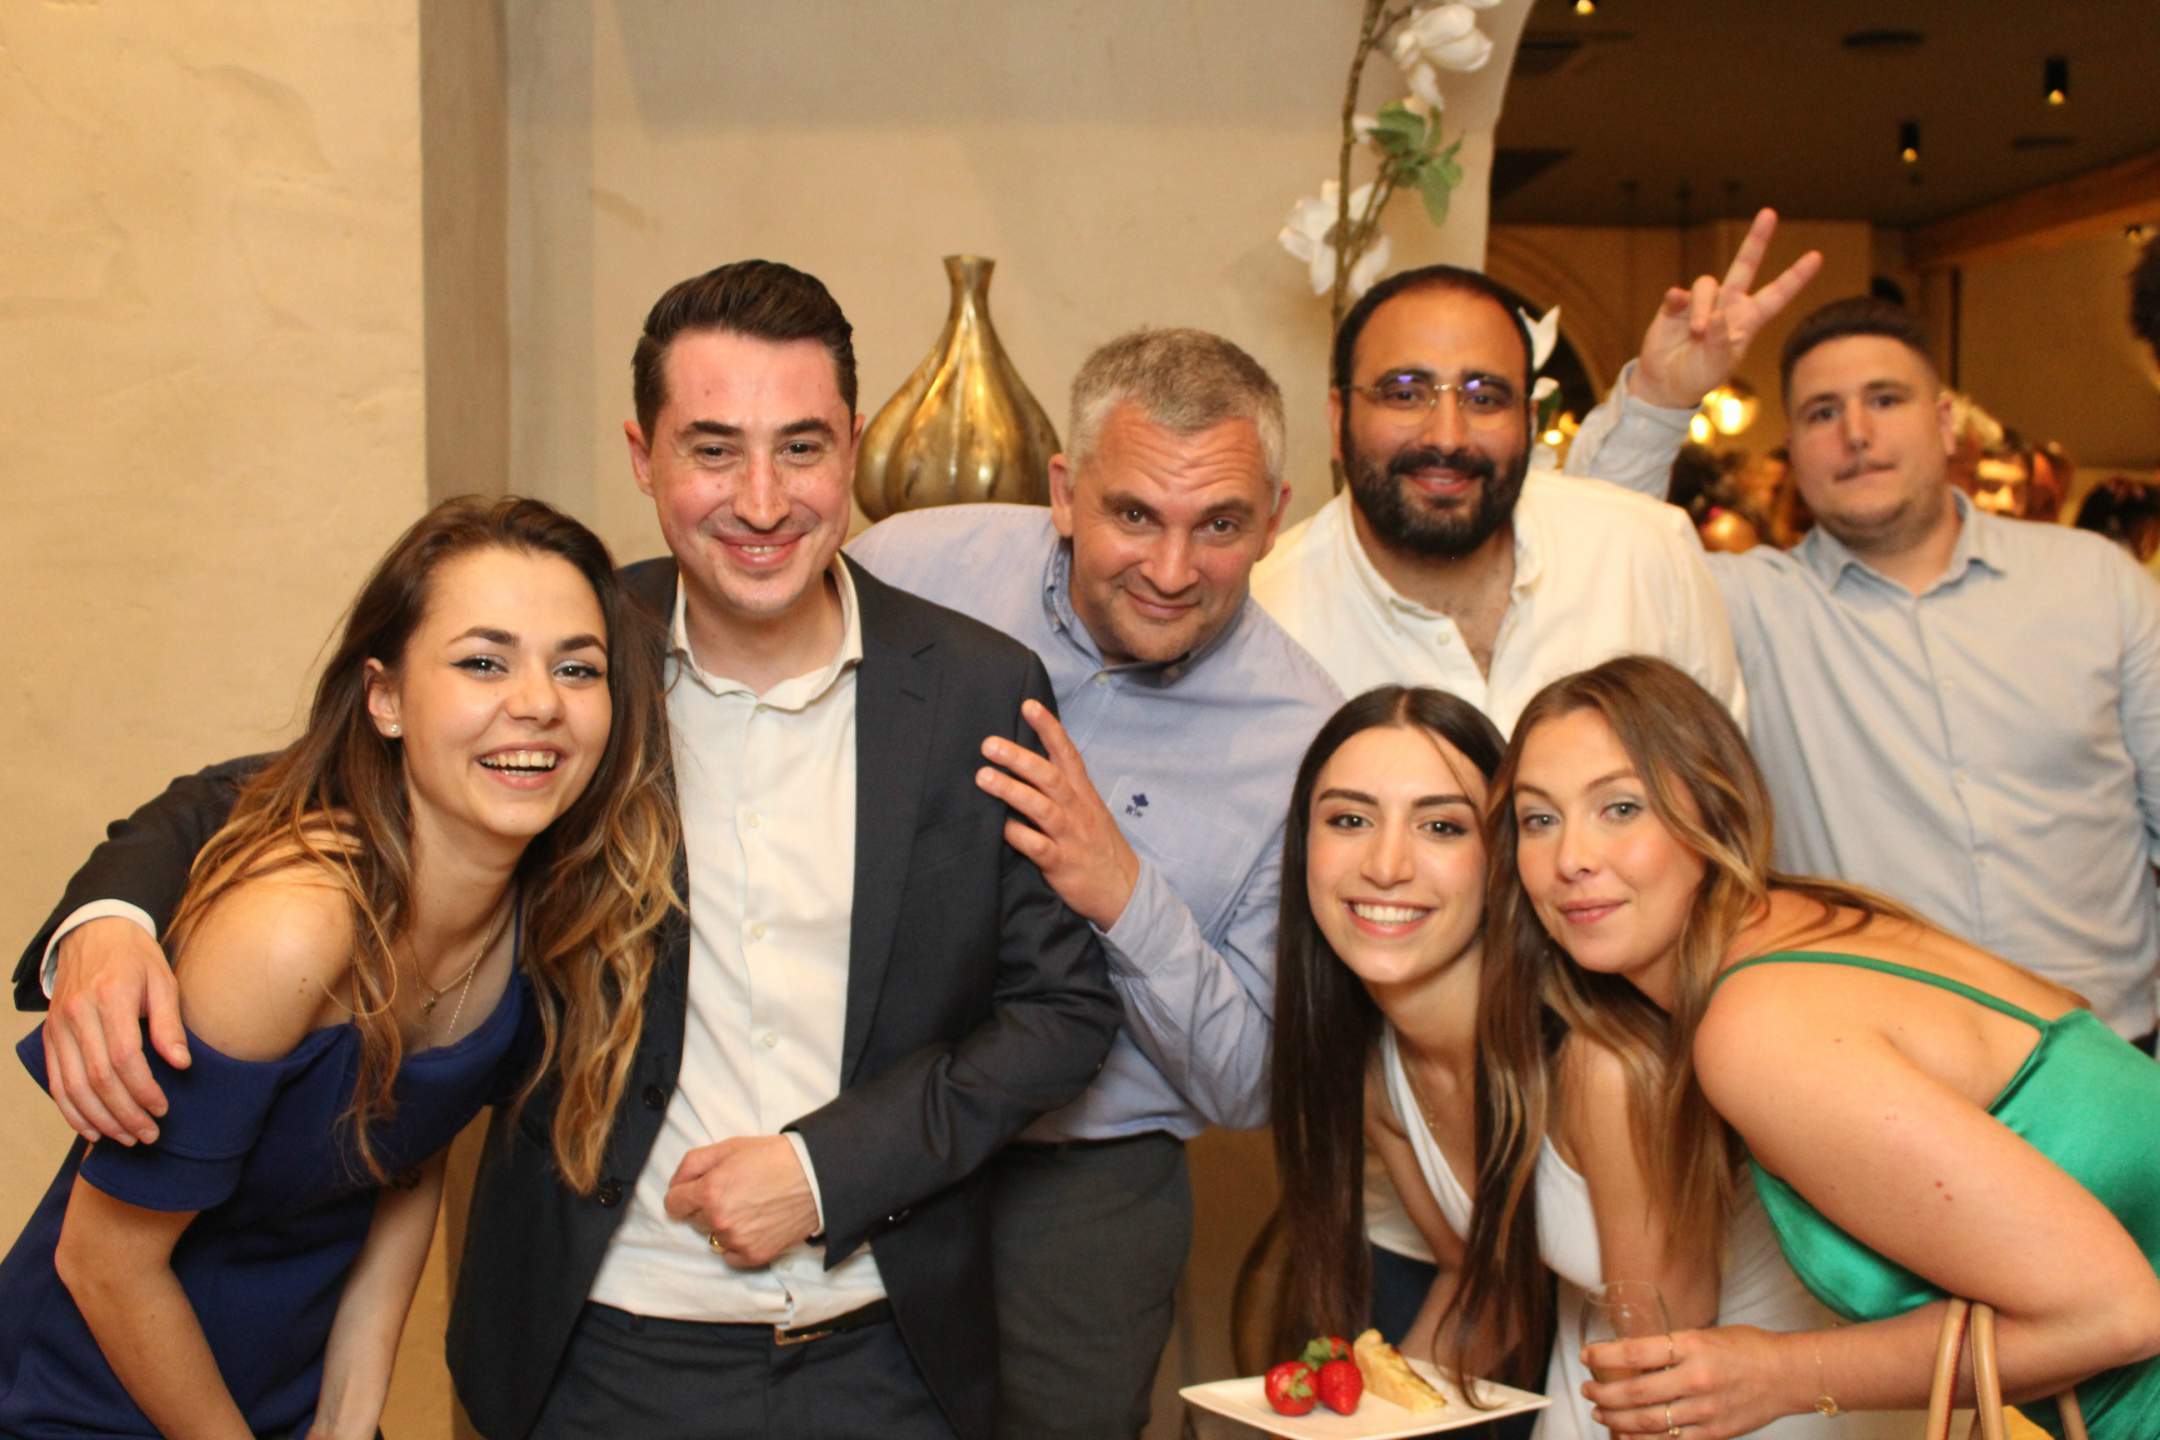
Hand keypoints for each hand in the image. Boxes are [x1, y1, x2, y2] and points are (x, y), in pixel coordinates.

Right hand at [46, 917, 187, 1144]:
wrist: (93, 933)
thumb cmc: (136, 959)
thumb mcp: (163, 981)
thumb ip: (170, 1023)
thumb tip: (181, 1064)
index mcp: (110, 998)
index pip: (124, 1057)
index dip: (143, 1089)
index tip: (163, 1109)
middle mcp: (78, 1015)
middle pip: (97, 1078)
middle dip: (124, 1113)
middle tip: (149, 1134)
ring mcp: (58, 1028)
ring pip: (72, 1087)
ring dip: (100, 1119)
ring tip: (127, 1138)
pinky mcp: (49, 1037)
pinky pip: (55, 1082)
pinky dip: (72, 1111)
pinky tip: (92, 1130)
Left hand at [663, 1135, 818, 1267]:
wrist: (815, 1177)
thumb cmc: (773, 1158)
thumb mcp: (729, 1147)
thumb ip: (692, 1163)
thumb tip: (675, 1185)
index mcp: (709, 1191)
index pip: (673, 1204)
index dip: (683, 1195)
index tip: (696, 1191)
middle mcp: (719, 1220)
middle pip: (694, 1220)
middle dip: (706, 1206)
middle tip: (733, 1192)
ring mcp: (736, 1241)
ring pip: (712, 1237)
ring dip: (722, 1225)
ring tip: (748, 1208)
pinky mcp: (753, 1256)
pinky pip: (729, 1256)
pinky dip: (737, 1243)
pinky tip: (754, 1225)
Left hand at [975, 699, 1139, 930]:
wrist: (1124, 891)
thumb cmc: (1097, 847)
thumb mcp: (1088, 811)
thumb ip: (1062, 789)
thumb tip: (1026, 762)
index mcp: (1084, 794)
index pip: (1067, 754)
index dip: (1049, 729)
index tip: (1028, 705)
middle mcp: (1078, 810)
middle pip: (1050, 777)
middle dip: (1019, 758)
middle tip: (989, 744)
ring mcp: (1071, 837)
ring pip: (1042, 807)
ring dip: (1012, 790)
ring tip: (983, 777)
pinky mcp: (1062, 864)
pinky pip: (1037, 847)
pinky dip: (1018, 835)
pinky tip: (999, 826)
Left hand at [1582, 1325, 1799, 1438]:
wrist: (1787, 1375)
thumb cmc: (1746, 1348)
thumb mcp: (1704, 1335)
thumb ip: (1671, 1347)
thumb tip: (1630, 1356)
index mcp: (1692, 1346)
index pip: (1634, 1353)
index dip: (1603, 1356)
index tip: (1586, 1356)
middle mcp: (1697, 1379)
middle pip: (1635, 1392)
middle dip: (1603, 1393)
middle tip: (1587, 1390)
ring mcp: (1705, 1410)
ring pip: (1647, 1421)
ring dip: (1615, 1419)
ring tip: (1599, 1411)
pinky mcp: (1714, 1433)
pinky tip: (1625, 1435)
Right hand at [1631, 208, 1822, 410]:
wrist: (1666, 385)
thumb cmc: (1699, 376)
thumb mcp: (1717, 366)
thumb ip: (1720, 342)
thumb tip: (1717, 316)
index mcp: (1747, 321)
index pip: (1777, 295)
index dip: (1795, 277)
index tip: (1816, 257)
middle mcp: (1728, 306)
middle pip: (1745, 266)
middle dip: (1757, 240)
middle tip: (1769, 213)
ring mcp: (1702, 304)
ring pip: (1707, 285)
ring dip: (1703, 308)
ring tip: (1698, 332)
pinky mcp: (1676, 307)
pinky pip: (1678, 294)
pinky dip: (1676, 300)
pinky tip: (1674, 307)